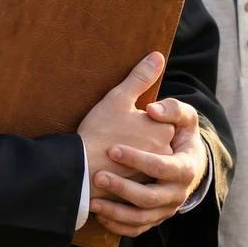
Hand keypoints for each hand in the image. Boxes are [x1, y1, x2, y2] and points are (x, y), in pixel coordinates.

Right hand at [78, 52, 174, 201]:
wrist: (82, 168)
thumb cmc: (99, 130)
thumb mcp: (119, 97)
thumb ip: (141, 77)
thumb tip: (157, 56)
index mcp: (164, 130)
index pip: (161, 118)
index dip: (142, 116)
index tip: (124, 118)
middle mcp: (166, 154)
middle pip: (156, 139)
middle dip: (140, 138)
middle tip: (116, 133)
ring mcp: (156, 174)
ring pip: (149, 160)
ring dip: (135, 157)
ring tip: (111, 151)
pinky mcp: (143, 190)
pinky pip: (140, 179)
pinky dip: (129, 174)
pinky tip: (112, 168)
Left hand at [90, 98, 206, 236]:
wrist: (185, 159)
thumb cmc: (180, 133)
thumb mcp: (184, 117)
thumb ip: (173, 108)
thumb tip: (152, 109)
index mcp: (185, 168)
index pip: (162, 167)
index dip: (138, 160)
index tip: (112, 150)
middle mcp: (177, 193)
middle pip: (150, 198)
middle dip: (122, 189)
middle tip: (98, 176)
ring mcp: (166, 208)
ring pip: (142, 218)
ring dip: (116, 212)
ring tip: (93, 202)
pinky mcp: (154, 217)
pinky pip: (137, 228)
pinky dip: (118, 225)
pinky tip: (99, 215)